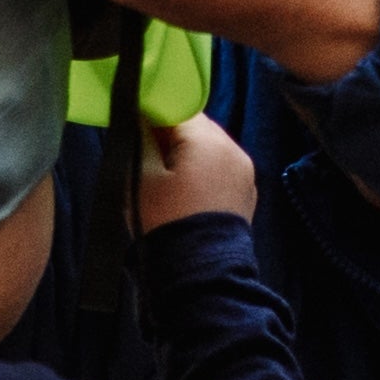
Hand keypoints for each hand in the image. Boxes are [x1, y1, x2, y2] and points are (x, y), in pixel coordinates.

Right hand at [133, 109, 256, 234]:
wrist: (200, 273)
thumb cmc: (166, 221)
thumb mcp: (141, 176)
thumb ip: (140, 139)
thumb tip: (140, 119)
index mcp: (208, 139)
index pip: (177, 107)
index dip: (152, 112)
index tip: (134, 125)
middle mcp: (233, 148)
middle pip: (197, 125)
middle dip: (172, 132)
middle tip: (146, 150)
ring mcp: (244, 170)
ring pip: (210, 145)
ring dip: (188, 151)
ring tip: (166, 173)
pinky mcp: (246, 191)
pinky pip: (221, 167)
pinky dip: (204, 169)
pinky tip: (187, 188)